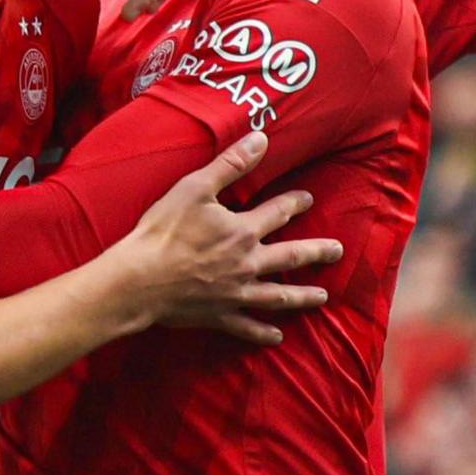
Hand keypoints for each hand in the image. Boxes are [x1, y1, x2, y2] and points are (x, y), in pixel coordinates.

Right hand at [115, 132, 341, 342]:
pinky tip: (277, 336)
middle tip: (337, 251)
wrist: (138, 280)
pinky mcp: (218, 315)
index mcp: (242, 231)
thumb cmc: (163, 232)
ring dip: (302, 296)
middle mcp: (247, 264)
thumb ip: (230, 164)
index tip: (308, 198)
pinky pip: (247, 326)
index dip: (295, 203)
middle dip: (317, 252)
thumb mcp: (194, 188)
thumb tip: (260, 138)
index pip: (277, 212)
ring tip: (322, 297)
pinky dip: (263, 333)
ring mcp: (235, 293)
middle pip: (291, 256)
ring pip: (278, 296)